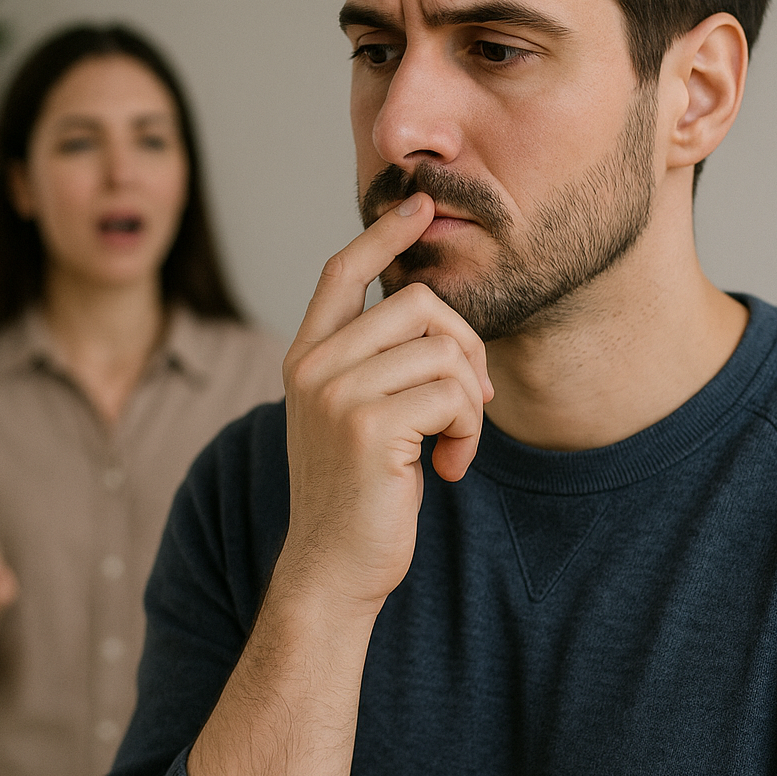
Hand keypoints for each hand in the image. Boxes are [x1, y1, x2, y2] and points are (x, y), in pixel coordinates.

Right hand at [279, 192, 492, 614]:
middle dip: (467, 348)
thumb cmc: (356, 498)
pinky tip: (449, 470)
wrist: (332, 571)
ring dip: (470, 403)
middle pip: (419, 303)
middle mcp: (313, 366)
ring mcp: (336, 393)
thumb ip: (372, 365)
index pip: (343, 272)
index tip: (420, 204)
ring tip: (454, 447)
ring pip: (445, 350)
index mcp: (305, 358)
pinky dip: (469, 432)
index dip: (384, 233)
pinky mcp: (368, 426)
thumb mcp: (352, 419)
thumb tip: (431, 312)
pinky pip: (453, 394)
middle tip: (470, 405)